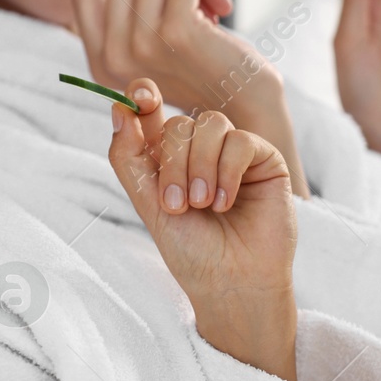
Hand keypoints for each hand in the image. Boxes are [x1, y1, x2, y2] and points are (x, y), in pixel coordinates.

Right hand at [75, 0, 309, 196]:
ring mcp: (142, 46)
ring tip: (203, 14)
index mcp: (101, 63)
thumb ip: (125, 14)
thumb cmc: (202, 70)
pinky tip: (221, 9)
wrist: (245, 108)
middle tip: (183, 6)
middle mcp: (114, 58)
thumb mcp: (149, 48)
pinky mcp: (175, 33)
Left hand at [107, 77, 298, 380]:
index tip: (138, 99)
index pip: (151, 111)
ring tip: (203, 206)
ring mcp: (231, 153)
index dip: (142, 97)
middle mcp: (198, 151)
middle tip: (177, 205)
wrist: (231, 283)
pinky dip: (227, 171)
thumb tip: (117, 109)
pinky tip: (226, 203)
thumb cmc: (190, 250)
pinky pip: (240, 140)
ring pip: (210, 124)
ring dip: (200, 166)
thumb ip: (128, 157)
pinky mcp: (263, 160)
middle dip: (173, 163)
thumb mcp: (147, 203)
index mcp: (166, 158)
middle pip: (178, 123)